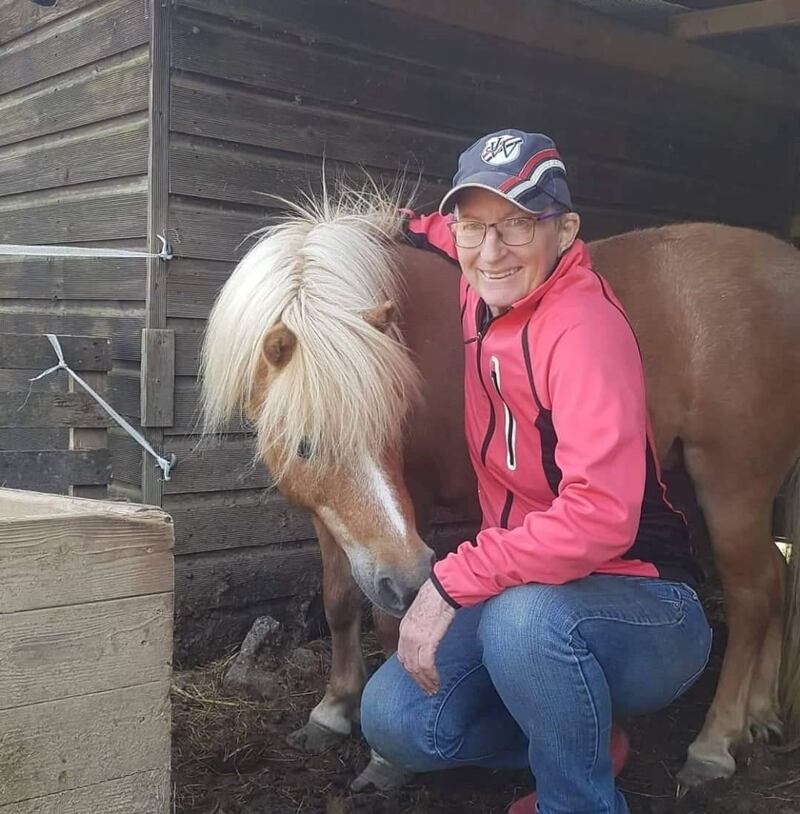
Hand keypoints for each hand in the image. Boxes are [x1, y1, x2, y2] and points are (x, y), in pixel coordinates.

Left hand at [397, 579, 456, 694]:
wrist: (442, 589)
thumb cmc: (437, 598)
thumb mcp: (422, 614)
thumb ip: (420, 627)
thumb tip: (426, 635)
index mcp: (404, 628)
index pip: (402, 655)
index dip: (410, 669)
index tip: (418, 677)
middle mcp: (406, 635)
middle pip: (407, 665)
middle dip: (417, 680)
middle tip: (427, 689)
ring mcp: (415, 639)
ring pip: (415, 668)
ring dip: (425, 681)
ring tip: (433, 689)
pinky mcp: (427, 641)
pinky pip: (426, 665)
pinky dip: (431, 676)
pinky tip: (437, 682)